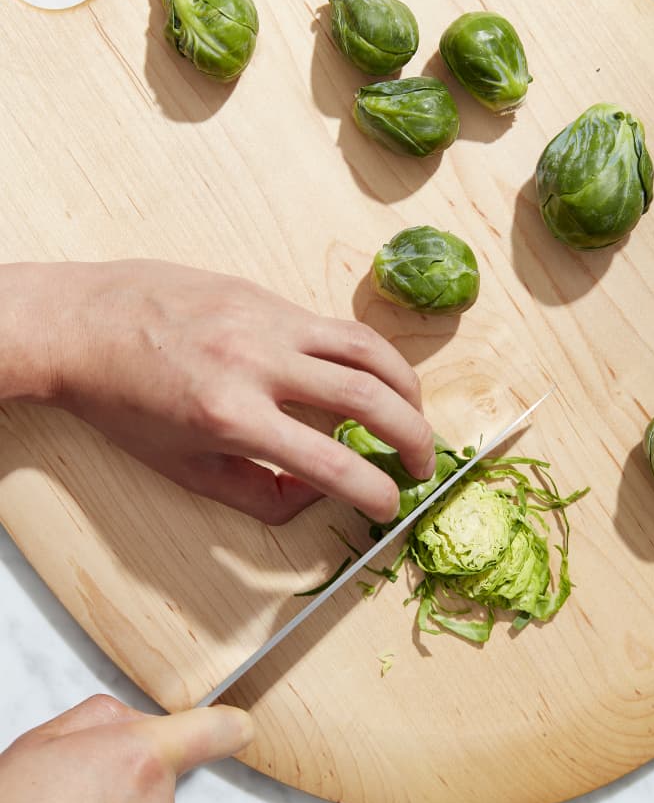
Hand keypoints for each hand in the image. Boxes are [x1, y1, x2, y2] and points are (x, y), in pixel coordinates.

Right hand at [0, 694, 252, 802]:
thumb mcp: (50, 738)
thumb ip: (106, 717)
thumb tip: (130, 719)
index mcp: (143, 756)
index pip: (218, 730)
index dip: (228, 723)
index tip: (237, 722)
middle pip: (166, 765)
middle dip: (133, 761)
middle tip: (83, 771)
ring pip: (147, 801)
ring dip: (118, 798)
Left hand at [8, 259, 434, 523]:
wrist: (81, 324)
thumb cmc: (122, 402)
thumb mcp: (182, 467)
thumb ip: (256, 493)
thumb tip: (315, 495)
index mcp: (231, 417)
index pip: (328, 462)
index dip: (372, 492)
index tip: (390, 506)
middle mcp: (258, 363)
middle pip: (368, 396)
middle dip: (413, 436)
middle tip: (424, 462)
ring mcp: (266, 321)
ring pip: (366, 348)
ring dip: (407, 386)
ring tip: (415, 414)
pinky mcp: (266, 296)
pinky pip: (335, 326)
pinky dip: (367, 357)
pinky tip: (370, 377)